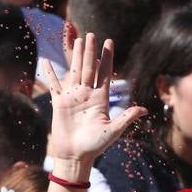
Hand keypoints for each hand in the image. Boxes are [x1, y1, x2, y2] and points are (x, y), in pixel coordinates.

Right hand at [46, 33, 145, 168]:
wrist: (75, 157)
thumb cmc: (95, 146)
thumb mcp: (113, 131)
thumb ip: (126, 118)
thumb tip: (144, 110)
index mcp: (100, 99)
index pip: (104, 74)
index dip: (107, 58)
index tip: (109, 42)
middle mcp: (87, 95)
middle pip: (90, 68)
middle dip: (91, 51)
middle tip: (93, 34)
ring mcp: (73, 98)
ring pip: (74, 72)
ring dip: (76, 56)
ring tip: (78, 40)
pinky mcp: (59, 104)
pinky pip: (54, 86)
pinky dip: (50, 75)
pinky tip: (47, 63)